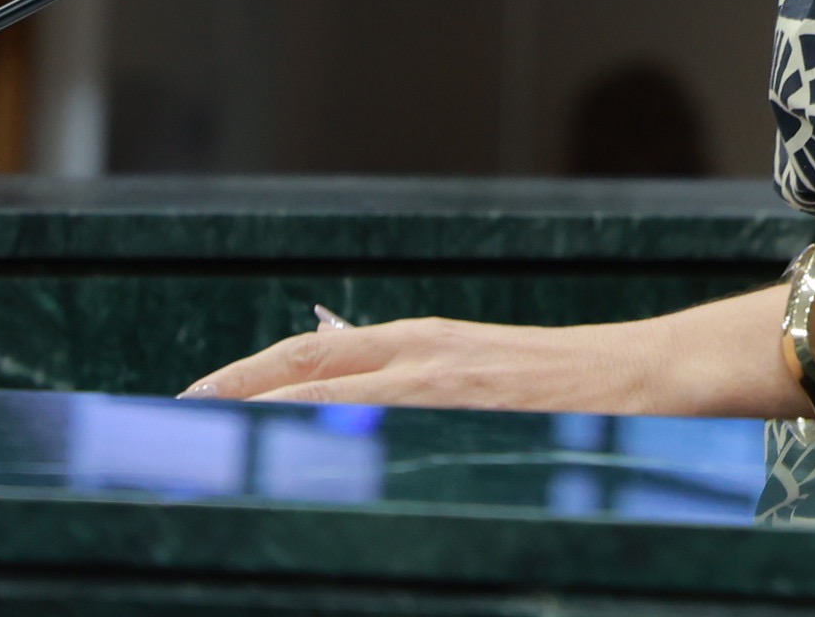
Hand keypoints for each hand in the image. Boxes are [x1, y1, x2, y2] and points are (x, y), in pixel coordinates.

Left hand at [183, 309, 665, 411]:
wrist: (645, 376)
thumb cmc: (564, 385)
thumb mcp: (474, 366)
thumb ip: (406, 371)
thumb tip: (340, 365)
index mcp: (418, 342)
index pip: (305, 354)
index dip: (240, 377)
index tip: (186, 401)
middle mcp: (419, 355)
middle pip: (299, 375)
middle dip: (228, 401)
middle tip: (169, 430)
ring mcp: (441, 388)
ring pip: (327, 404)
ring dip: (264, 426)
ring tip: (206, 449)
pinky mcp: (468, 417)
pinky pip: (380, 438)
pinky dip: (331, 450)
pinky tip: (293, 471)